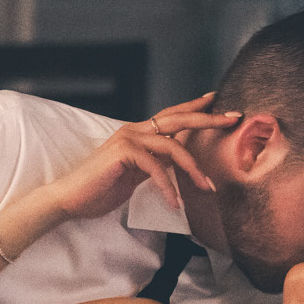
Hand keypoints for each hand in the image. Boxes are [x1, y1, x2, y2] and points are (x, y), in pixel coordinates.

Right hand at [42, 93, 240, 219]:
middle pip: (177, 119)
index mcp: (139, 133)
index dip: (194, 107)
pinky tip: (175, 203)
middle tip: (232, 119)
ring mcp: (127, 139)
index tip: (217, 100)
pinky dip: (168, 186)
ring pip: (172, 146)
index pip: (171, 116)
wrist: (71, 199)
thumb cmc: (102, 189)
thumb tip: (179, 162)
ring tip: (207, 188)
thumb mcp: (138, 174)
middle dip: (207, 119)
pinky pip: (155, 167)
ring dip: (193, 169)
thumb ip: (157, 163)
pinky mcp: (122, 153)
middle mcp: (134, 130)